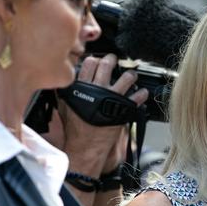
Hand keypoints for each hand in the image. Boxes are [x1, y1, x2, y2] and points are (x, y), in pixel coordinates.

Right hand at [47, 53, 148, 176]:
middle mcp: (98, 90)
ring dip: (130, 75)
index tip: (97, 60)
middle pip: (106, 66)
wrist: (86, 145)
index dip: (94, 59)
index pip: (89, 64)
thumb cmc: (75, 128)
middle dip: (111, 59)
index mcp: (82, 87)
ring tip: (131, 75)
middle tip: (113, 59)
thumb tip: (64, 79)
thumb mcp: (64, 106)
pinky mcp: (124, 109)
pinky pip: (138, 97)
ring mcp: (113, 99)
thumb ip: (66, 91)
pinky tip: (142, 92)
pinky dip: (142, 93)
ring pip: (126, 78)